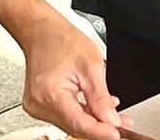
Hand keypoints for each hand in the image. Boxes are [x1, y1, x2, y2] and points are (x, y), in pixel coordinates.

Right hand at [20, 20, 128, 139]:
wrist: (41, 31)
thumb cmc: (60, 40)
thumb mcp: (91, 66)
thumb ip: (101, 98)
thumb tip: (112, 121)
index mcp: (49, 94)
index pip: (79, 124)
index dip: (100, 132)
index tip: (117, 134)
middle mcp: (39, 104)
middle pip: (75, 126)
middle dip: (100, 127)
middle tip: (122, 123)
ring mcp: (37, 106)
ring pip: (71, 123)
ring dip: (93, 121)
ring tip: (114, 114)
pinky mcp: (40, 105)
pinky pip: (65, 116)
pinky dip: (82, 113)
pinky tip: (96, 109)